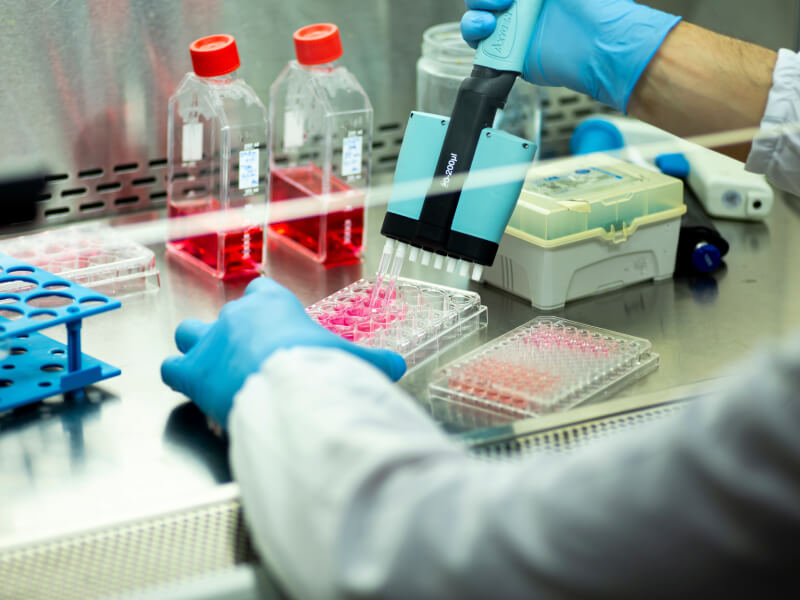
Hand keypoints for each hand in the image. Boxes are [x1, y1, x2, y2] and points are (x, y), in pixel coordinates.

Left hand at [161, 278, 406, 428]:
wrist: (292, 391)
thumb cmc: (320, 366)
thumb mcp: (354, 359)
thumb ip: (373, 360)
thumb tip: (397, 368)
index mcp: (272, 303)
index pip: (261, 290)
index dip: (264, 306)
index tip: (274, 325)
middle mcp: (236, 316)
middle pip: (225, 314)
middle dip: (232, 333)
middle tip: (250, 357)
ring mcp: (210, 342)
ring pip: (189, 333)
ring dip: (197, 347)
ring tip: (213, 367)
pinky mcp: (192, 372)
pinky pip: (171, 368)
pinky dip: (179, 378)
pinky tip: (193, 390)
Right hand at [461, 0, 680, 111]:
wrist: (601, 46)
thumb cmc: (593, 9)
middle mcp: (518, 10)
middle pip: (480, 4)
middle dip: (480, 1)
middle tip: (501, 3)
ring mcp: (512, 35)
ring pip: (476, 26)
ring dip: (474, 21)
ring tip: (488, 23)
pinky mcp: (510, 61)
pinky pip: (483, 53)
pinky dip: (479, 44)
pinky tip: (489, 37)